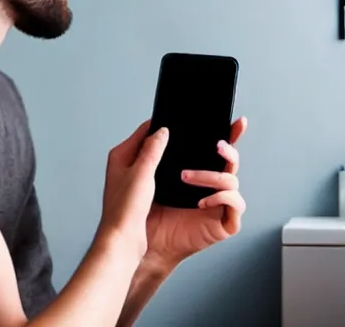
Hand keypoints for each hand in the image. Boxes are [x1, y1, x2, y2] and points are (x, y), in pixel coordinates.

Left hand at [97, 121, 168, 263]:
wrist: (122, 241)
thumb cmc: (125, 209)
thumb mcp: (142, 173)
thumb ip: (152, 149)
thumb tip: (162, 131)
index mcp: (121, 155)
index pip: (142, 131)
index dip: (159, 125)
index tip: (175, 120)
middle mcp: (124, 166)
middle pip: (148, 145)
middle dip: (164, 142)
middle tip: (182, 139)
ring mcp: (132, 181)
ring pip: (153, 162)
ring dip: (165, 159)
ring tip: (181, 157)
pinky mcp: (140, 195)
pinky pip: (157, 178)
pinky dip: (166, 175)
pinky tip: (176, 179)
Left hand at [143, 117, 247, 272]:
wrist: (130, 245)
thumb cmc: (127, 211)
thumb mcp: (135, 171)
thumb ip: (152, 148)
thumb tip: (164, 129)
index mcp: (176, 168)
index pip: (199, 144)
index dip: (211, 128)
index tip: (224, 117)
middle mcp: (195, 182)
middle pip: (224, 158)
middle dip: (228, 149)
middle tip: (219, 145)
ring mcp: (207, 202)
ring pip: (231, 178)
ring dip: (212, 175)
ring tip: (186, 178)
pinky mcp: (215, 222)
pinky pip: (234, 204)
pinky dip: (222, 199)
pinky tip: (203, 202)